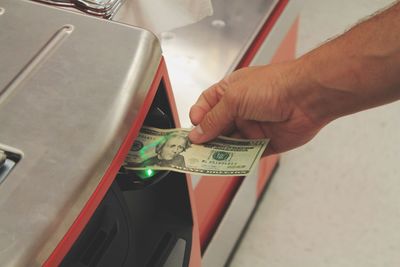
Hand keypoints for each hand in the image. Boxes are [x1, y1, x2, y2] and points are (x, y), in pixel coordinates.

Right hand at [188, 62, 326, 155]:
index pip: (206, 106)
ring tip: (209, 159)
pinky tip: (229, 163)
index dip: (197, 118)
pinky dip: (238, 161)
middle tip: (196, 151)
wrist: (308, 96)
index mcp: (230, 92)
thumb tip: (197, 133)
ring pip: (230, 143)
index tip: (191, 132)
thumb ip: (213, 118)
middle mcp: (241, 109)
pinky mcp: (266, 142)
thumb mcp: (234, 99)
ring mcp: (253, 126)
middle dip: (206, 139)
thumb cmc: (274, 85)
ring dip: (220, 151)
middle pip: (216, 127)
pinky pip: (247, 155)